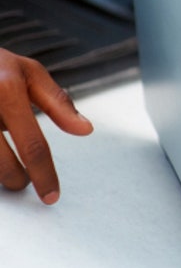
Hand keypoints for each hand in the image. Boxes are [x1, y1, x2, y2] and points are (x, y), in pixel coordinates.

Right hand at [0, 49, 93, 203]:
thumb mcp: (29, 72)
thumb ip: (57, 103)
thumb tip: (85, 130)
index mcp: (7, 90)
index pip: (32, 145)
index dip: (44, 175)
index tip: (51, 195)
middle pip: (1, 164)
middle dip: (16, 179)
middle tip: (23, 180)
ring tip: (6, 169)